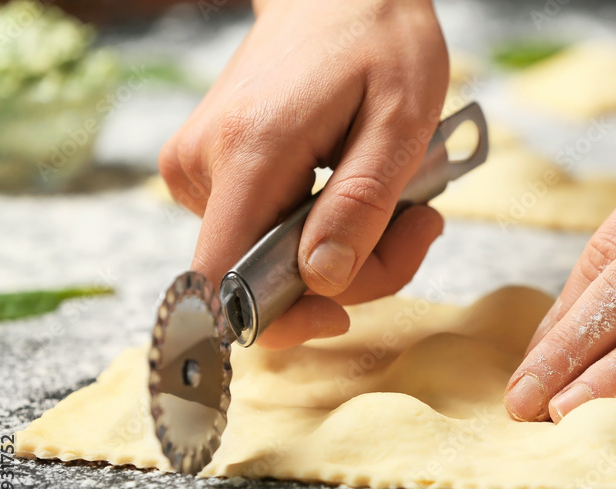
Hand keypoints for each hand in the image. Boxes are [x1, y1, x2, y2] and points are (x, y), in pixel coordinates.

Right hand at [159, 0, 448, 348]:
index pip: (224, 281)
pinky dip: (319, 232)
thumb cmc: (378, 42)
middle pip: (262, 279)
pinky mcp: (208, 172)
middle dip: (349, 274)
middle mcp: (202, 165)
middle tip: (418, 226)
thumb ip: (361, 206)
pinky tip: (354, 193)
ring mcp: (196, 168)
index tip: (342, 313)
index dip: (280, 319)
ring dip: (342, 251)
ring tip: (392, 199)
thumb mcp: (400, 123)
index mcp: (248, 151)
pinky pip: (263, 235)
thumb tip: (321, 280)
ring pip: (269, 261)